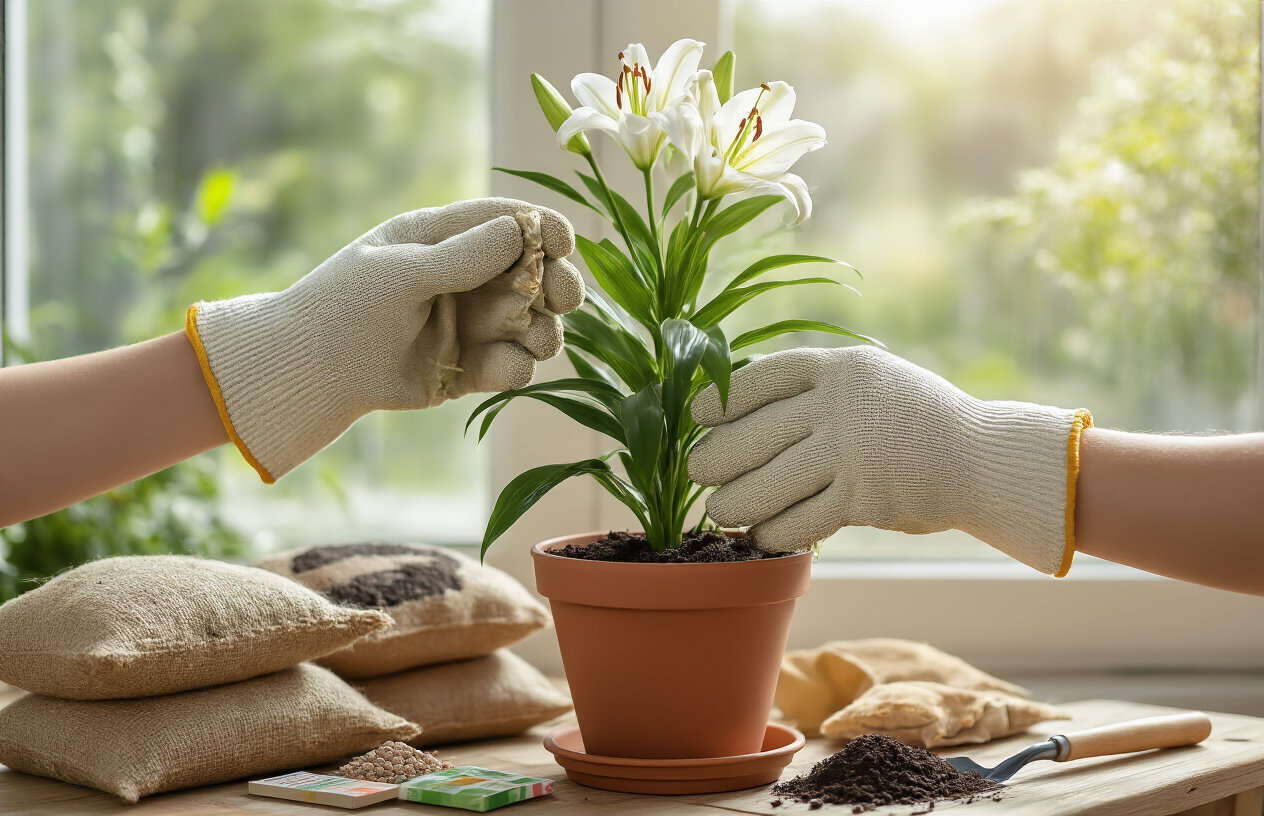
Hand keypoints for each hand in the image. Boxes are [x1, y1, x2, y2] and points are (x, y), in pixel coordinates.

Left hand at [187, 197, 583, 482]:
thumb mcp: (402, 272)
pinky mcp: (468, 368)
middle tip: (564, 298)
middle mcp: (465, 278)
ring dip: (542, 331)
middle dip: (556, 285)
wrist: (309, 370)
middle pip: (534, 275)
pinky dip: (515, 368)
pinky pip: (511, 367)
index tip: (563, 244)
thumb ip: (463, 256)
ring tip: (533, 340)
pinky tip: (502, 368)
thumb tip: (524, 231)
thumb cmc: (345, 306)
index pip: (509, 223)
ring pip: (532, 324)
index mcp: (444, 239)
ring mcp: (470, 324)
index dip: (543, 230)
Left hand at [688, 346, 1090, 574]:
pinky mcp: (863, 498)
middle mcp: (840, 406)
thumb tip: (746, 410)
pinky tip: (761, 536)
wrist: (982, 457)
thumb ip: (819, 389)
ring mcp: (852, 452)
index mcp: (838, 369)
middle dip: (717, 457)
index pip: (761, 378)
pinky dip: (774, 532)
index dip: (722, 398)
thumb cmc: (916, 420)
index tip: (697, 415)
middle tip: (698, 471)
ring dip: (735, 503)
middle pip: (754, 434)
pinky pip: (801, 520)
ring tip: (719, 511)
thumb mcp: (871, 380)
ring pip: (770, 483)